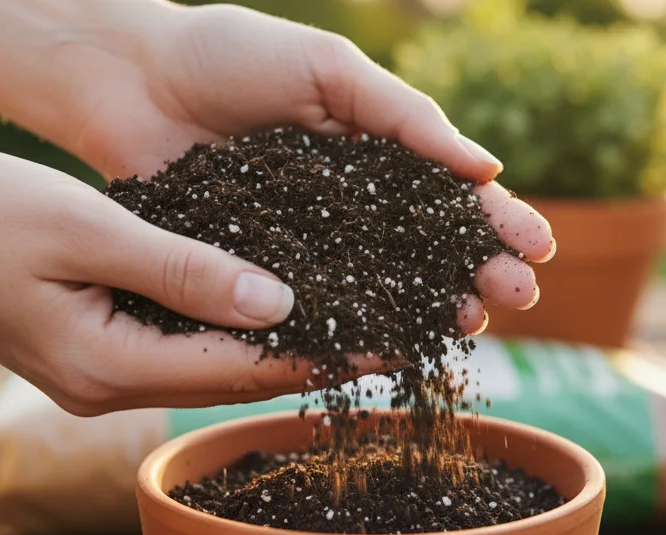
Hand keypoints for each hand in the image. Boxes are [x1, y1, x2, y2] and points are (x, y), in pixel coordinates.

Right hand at [0, 150, 365, 414]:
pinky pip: (180, 351)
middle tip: (395, 332)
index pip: (239, 370)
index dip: (323, 354)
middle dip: (316, 357)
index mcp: (104, 367)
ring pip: (210, 368)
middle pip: (234, 380)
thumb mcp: (87, 229)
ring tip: (356, 318)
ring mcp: (95, 379)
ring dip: (280, 346)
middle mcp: (105, 390)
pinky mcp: (90, 355)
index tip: (392, 340)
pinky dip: (232, 331)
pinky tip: (276, 305)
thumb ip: (183, 268)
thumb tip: (280, 300)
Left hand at [46, 2, 554, 332]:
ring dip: (424, 309)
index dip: (493, 224)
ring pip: (373, 288)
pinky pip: (304, 306)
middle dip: (472, 273)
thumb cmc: (230, 55)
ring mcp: (300, 245)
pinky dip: (345, 328)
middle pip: (420, 251)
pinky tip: (383, 347)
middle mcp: (343, 207)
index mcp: (370, 153)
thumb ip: (402, 117)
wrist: (127, 77)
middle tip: (514, 300)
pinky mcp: (251, 273)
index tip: (538, 251)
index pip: (444, 196)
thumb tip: (484, 169)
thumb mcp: (327, 69)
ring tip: (467, 327)